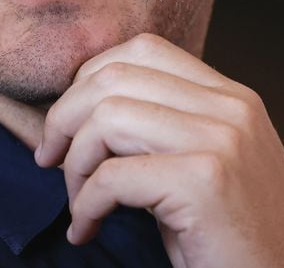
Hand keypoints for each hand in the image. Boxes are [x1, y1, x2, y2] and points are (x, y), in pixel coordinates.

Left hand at [34, 33, 283, 267]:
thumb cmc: (233, 235)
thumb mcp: (205, 161)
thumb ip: (163, 122)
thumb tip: (79, 102)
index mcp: (229, 96)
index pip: (141, 49)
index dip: (88, 80)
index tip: (70, 124)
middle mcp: (230, 108)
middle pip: (113, 77)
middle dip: (64, 118)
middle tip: (50, 159)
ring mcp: (221, 141)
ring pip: (106, 119)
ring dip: (74, 165)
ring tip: (79, 203)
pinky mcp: (206, 183)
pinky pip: (112, 177)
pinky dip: (85, 204)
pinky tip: (87, 228)